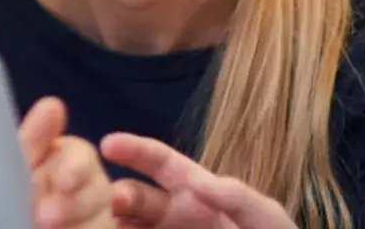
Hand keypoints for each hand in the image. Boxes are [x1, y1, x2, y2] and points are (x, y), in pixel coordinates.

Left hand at [21, 97, 113, 228]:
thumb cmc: (4, 200)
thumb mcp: (14, 171)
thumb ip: (32, 142)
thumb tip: (53, 105)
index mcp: (64, 161)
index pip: (80, 155)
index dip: (74, 168)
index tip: (62, 181)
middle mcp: (87, 188)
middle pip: (98, 190)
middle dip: (72, 205)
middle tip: (43, 217)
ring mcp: (95, 217)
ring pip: (101, 220)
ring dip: (78, 226)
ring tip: (44, 228)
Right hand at [100, 133, 294, 228]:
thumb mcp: (264, 215)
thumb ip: (238, 196)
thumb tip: (201, 182)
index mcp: (194, 190)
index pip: (159, 162)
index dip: (134, 149)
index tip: (108, 143)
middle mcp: (172, 213)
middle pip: (133, 196)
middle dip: (116, 192)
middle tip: (111, 200)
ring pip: (123, 224)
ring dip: (108, 220)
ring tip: (100, 221)